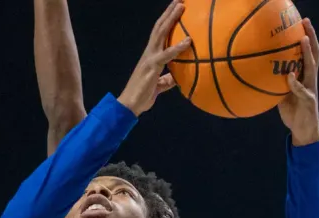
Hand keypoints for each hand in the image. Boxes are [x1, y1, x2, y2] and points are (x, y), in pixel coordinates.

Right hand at [118, 0, 192, 115]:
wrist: (129, 105)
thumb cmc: (143, 96)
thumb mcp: (159, 86)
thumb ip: (168, 79)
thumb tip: (178, 77)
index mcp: (151, 56)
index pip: (159, 33)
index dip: (167, 21)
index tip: (176, 9)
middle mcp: (149, 53)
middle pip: (159, 27)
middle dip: (169, 12)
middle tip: (179, 0)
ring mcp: (149, 58)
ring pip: (160, 33)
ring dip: (171, 19)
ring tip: (181, 6)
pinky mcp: (151, 66)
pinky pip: (167, 54)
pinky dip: (178, 47)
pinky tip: (188, 40)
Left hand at [277, 18, 318, 145]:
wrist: (303, 131)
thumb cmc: (292, 111)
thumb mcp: (281, 95)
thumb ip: (275, 83)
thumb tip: (258, 73)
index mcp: (305, 76)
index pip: (308, 52)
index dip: (306, 37)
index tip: (301, 22)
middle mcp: (310, 79)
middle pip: (315, 53)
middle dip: (311, 36)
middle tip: (306, 22)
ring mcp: (311, 88)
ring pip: (312, 67)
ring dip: (308, 53)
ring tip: (303, 40)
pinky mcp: (309, 100)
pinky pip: (301, 89)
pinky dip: (295, 82)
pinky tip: (289, 76)